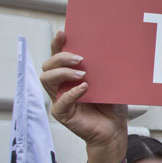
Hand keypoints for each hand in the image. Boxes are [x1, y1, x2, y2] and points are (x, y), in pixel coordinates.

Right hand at [40, 32, 127, 160]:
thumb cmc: (112, 105)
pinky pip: (59, 102)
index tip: (63, 33)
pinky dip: (71, 93)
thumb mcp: (110, 82)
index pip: (58, 56)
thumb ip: (104, 68)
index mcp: (70, 75)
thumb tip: (110, 47)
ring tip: (83, 74)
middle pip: (48, 65)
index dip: (57, 44)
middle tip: (81, 59)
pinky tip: (84, 88)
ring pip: (47, 80)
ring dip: (63, 73)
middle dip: (61, 58)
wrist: (115, 129)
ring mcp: (60, 99)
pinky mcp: (63, 114)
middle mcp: (61, 85)